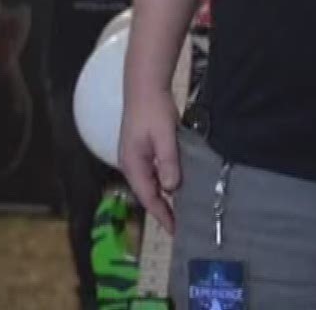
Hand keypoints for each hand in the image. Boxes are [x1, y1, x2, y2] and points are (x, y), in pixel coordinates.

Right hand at [118, 86, 180, 231]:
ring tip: (183, 209)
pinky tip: (179, 185)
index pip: (148, 198)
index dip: (162, 215)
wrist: (145, 86)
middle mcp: (132, 165)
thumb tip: (171, 188)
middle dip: (164, 210)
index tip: (175, 230)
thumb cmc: (153, 109)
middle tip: (183, 225)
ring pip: (152, 184)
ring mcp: (137, 157)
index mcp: (133, 164)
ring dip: (166, 197)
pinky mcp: (144, 150)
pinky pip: (155, 173)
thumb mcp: (164, 136)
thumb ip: (168, 162)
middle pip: (148, 194)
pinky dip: (166, 182)